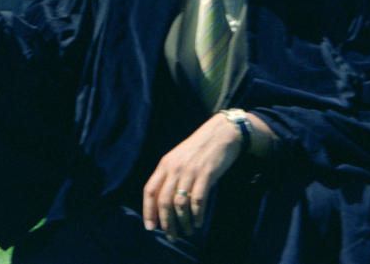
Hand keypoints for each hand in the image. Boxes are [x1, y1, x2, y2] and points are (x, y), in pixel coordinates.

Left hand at [142, 112, 241, 239]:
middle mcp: (174, 168)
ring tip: (187, 231)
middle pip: (164, 201)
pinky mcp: (206, 174)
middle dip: (166, 222)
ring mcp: (190, 171)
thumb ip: (170, 176)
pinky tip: (198, 223)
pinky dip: (197, 215)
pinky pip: (198, 200)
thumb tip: (163, 203)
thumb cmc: (199, 149)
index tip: (150, 227)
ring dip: (183, 222)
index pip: (150, 190)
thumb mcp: (178, 159)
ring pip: (180, 204)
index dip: (148, 210)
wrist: (221, 133)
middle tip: (171, 236)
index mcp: (165, 164)